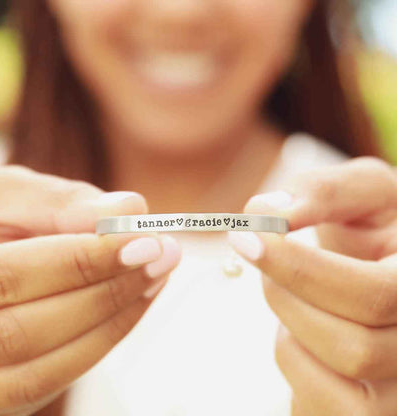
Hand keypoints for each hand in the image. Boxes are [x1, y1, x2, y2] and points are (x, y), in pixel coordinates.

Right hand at [0, 165, 180, 415]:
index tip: (144, 241)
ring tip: (156, 274)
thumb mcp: (8, 197)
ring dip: (113, 319)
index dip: (81, 262)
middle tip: (163, 255)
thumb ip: (60, 202)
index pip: (5, 278)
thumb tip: (128, 209)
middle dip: (107, 292)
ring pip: (42, 371)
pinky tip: (134, 302)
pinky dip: (101, 341)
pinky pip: (49, 383)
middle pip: (24, 333)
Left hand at [228, 157, 396, 414]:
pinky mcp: (368, 410)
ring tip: (292, 292)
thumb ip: (320, 192)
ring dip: (288, 326)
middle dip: (286, 296)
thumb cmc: (372, 227)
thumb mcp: (360, 192)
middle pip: (351, 347)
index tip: (248, 237)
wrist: (381, 264)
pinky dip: (293, 357)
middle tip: (262, 257)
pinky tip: (303, 328)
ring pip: (328, 382)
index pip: (375, 296)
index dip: (301, 269)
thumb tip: (265, 212)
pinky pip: (315, 405)